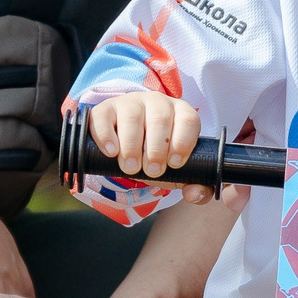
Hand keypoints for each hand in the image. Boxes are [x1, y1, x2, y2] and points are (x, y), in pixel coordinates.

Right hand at [86, 93, 225, 202]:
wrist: (131, 146)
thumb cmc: (160, 156)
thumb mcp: (178, 171)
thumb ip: (194, 185)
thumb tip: (194, 195)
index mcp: (181, 113)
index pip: (188, 120)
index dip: (183, 142)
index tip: (175, 164)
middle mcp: (157, 102)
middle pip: (159, 119)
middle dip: (156, 149)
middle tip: (152, 171)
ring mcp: (131, 103)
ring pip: (131, 117)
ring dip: (131, 146)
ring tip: (130, 168)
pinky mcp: (106, 109)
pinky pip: (104, 117)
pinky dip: (106, 136)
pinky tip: (111, 152)